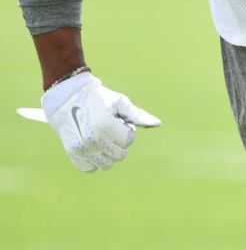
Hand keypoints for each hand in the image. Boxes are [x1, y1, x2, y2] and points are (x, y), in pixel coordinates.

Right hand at [42, 72, 160, 171]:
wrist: (66, 97)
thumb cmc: (98, 98)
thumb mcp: (119, 102)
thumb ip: (138, 115)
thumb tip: (158, 124)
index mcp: (105, 124)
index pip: (128, 141)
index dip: (127, 130)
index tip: (118, 121)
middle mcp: (92, 138)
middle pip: (119, 155)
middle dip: (119, 143)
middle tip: (109, 129)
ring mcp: (80, 147)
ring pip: (106, 165)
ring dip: (109, 153)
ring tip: (100, 136)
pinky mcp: (72, 153)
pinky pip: (90, 168)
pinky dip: (95, 160)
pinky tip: (93, 146)